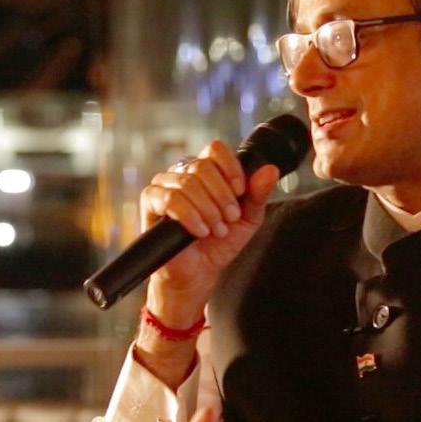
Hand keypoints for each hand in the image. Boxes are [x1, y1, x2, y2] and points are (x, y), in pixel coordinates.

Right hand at [141, 142, 281, 325]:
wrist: (199, 272)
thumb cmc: (219, 243)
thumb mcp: (247, 219)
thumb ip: (258, 194)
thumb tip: (270, 169)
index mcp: (205, 171)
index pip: (215, 149)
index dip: (230, 168)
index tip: (240, 192)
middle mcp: (182, 173)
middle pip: (202, 165)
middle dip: (222, 195)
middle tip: (229, 219)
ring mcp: (164, 185)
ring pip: (188, 182)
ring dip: (208, 209)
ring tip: (215, 230)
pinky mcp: (150, 201)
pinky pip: (170, 198)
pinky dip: (190, 216)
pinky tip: (200, 231)